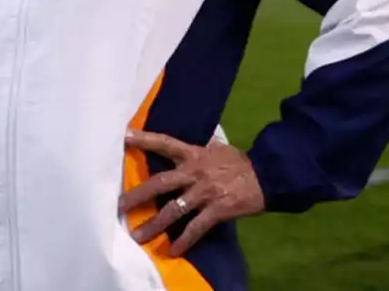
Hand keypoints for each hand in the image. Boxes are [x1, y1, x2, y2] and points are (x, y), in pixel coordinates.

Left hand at [119, 129, 264, 256]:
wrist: (269, 176)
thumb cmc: (240, 162)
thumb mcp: (217, 148)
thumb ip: (198, 148)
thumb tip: (185, 143)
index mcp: (194, 154)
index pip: (165, 143)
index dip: (145, 139)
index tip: (124, 137)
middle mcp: (195, 172)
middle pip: (160, 182)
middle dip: (138, 195)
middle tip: (119, 205)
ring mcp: (205, 192)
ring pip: (174, 210)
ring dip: (155, 224)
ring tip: (138, 235)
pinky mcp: (217, 210)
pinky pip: (196, 227)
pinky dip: (184, 240)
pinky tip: (173, 249)